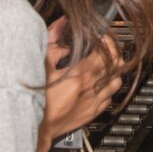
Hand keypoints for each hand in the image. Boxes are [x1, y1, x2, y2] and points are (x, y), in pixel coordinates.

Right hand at [39, 23, 122, 151]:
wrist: (36, 125)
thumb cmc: (36, 98)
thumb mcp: (41, 64)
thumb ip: (52, 41)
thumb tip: (60, 25)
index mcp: (80, 75)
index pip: (105, 53)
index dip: (107, 42)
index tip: (102, 38)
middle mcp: (91, 89)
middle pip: (115, 66)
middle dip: (113, 53)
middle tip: (107, 47)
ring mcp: (94, 102)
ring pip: (117, 82)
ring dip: (115, 70)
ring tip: (108, 63)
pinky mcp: (93, 112)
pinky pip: (110, 97)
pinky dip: (109, 87)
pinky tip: (101, 83)